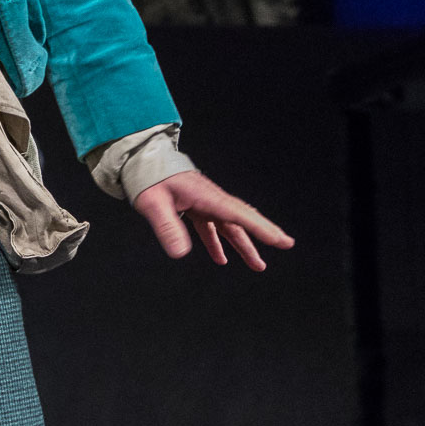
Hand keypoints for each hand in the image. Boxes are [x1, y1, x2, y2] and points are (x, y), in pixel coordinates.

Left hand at [133, 169, 293, 270]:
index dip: (261, 229)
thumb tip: (181, 254)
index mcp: (205, 196)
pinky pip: (211, 225)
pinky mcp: (194, 205)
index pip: (239, 215)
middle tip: (284, 245)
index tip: (282, 240)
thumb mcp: (152, 203)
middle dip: (263, 234)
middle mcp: (209, 198)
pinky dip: (217, 241)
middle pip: (241, 219)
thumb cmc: (147, 178)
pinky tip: (220, 257)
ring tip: (257, 264)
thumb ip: (167, 227)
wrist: (139, 160)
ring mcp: (203, 202)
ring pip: (228, 225)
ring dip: (242, 244)